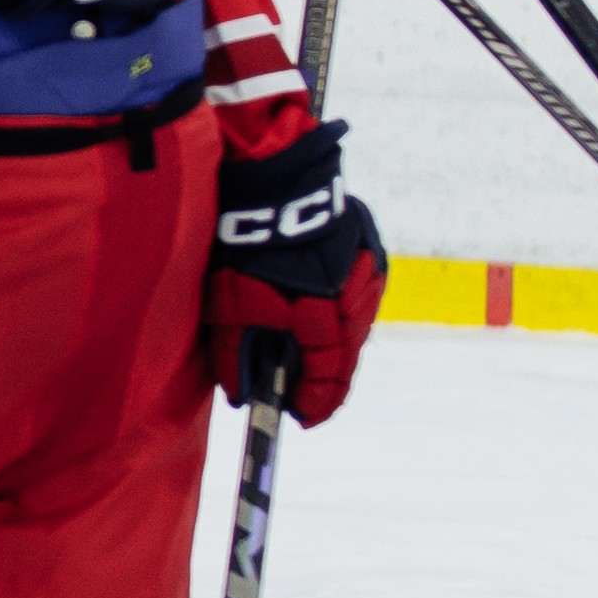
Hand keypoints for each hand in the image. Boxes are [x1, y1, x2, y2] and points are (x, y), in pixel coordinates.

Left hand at [208, 120, 384, 421]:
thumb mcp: (228, 304)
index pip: (327, 371)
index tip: (305, 419)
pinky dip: (342, 312)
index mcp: (321, 310)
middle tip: (308, 398)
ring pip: (356, 323)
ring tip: (311, 361)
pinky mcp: (368, 245)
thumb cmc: (240, 242)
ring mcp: (366, 267)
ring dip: (336, 344)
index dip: (317, 400)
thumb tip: (244, 398)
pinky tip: (322, 317)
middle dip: (327, 377)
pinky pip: (360, 293)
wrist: (269, 178)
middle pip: (347, 351)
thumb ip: (237, 355)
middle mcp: (353, 292)